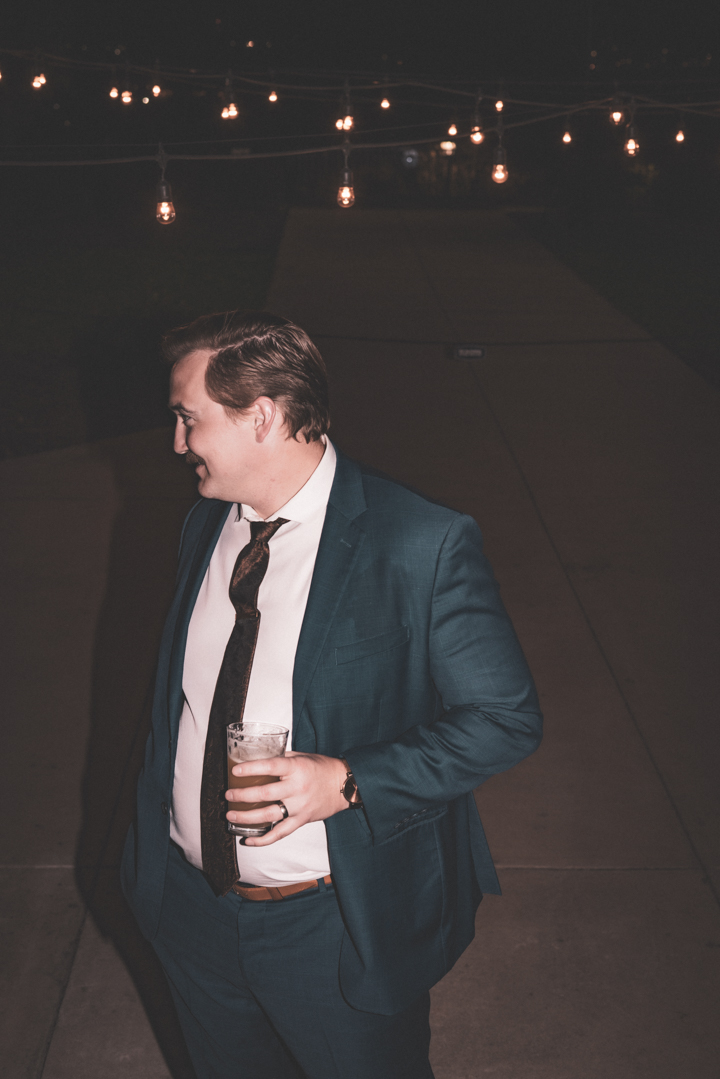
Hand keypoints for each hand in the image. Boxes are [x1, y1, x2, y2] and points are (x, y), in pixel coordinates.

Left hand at [225, 752, 348, 845]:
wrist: (344, 785)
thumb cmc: (322, 768)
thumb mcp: (302, 756)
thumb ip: (281, 758)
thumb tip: (259, 757)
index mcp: (296, 768)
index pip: (269, 767)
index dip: (251, 769)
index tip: (234, 770)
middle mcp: (297, 788)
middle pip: (264, 793)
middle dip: (242, 795)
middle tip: (228, 795)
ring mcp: (299, 806)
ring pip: (268, 815)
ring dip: (246, 817)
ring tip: (231, 815)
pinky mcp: (302, 820)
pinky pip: (280, 833)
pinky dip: (263, 839)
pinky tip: (248, 840)